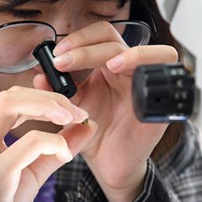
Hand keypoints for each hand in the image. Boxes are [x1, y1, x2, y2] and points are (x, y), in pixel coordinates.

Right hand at [0, 86, 96, 201]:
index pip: (9, 100)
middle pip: (10, 95)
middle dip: (49, 97)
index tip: (70, 111)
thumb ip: (55, 147)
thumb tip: (86, 126)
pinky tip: (63, 154)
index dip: (43, 99)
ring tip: (72, 118)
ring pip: (12, 104)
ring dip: (49, 106)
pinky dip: (53, 141)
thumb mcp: (30, 171)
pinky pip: (30, 142)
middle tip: (77, 111)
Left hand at [34, 21, 178, 201]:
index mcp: (109, 67)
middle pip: (115, 39)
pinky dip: (145, 64)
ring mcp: (147, 84)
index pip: (99, 36)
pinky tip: (122, 72)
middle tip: (64, 61)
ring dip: (127, 53)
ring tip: (107, 64)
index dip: (78, 39)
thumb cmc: (95, 136)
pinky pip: (163, 74)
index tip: (56, 55)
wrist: (110, 164)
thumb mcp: (72, 109)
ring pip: (148, 51)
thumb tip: (38, 75)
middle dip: (87, 46)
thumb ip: (56, 91)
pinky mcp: (160, 102)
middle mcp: (129, 70)